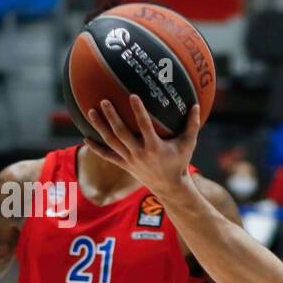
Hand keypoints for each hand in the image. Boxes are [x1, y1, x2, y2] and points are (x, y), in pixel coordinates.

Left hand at [85, 95, 199, 197]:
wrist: (170, 187)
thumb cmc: (180, 162)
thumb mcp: (189, 144)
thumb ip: (192, 125)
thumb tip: (197, 104)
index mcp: (155, 147)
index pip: (144, 126)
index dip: (138, 111)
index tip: (132, 96)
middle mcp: (140, 153)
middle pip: (122, 133)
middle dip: (112, 117)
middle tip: (104, 101)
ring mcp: (130, 160)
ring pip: (111, 142)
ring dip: (100, 127)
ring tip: (91, 111)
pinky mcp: (124, 165)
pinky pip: (107, 156)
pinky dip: (96, 148)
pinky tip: (85, 138)